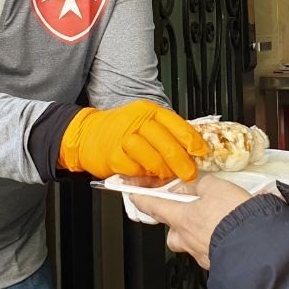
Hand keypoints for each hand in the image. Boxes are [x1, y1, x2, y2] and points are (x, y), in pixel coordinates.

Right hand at [58, 100, 207, 180]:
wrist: (87, 135)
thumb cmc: (119, 130)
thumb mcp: (144, 123)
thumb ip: (165, 133)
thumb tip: (191, 149)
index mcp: (149, 111)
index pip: (177, 124)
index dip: (192, 141)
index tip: (201, 153)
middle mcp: (137, 122)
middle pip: (166, 142)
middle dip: (181, 161)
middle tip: (189, 173)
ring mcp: (124, 138)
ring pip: (151, 157)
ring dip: (163, 170)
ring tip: (167, 176)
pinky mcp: (113, 156)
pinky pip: (134, 169)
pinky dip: (143, 176)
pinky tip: (146, 176)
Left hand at [130, 175, 252, 269]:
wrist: (255, 247)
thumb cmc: (234, 218)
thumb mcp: (218, 188)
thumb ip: (204, 185)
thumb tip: (200, 185)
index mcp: (182, 218)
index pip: (154, 207)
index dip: (142, 200)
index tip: (134, 196)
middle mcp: (188, 239)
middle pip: (173, 233)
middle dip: (178, 224)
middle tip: (190, 212)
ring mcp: (203, 254)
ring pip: (193, 244)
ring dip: (199, 234)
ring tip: (216, 222)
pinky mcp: (219, 263)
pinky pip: (213, 251)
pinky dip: (218, 242)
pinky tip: (231, 234)